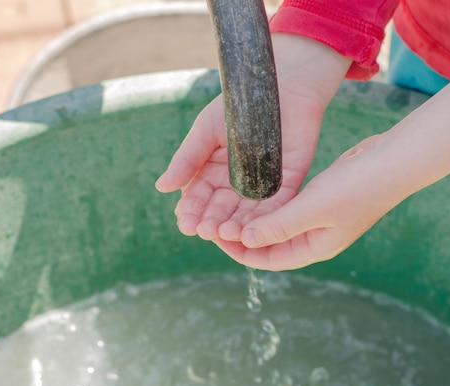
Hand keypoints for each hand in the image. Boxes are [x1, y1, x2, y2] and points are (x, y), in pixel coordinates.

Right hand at [155, 34, 351, 241]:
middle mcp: (237, 183)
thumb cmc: (238, 105)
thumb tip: (161, 187)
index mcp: (213, 172)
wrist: (281, 86)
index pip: (199, 198)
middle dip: (213, 223)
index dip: (192, 212)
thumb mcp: (206, 130)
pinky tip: (256, 228)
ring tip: (227, 234)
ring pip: (248, 213)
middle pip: (222, 210)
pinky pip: (277, 205)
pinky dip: (267, 218)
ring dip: (237, 226)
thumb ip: (187, 159)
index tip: (186, 224)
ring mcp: (262, 185)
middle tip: (206, 233)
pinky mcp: (288, 183)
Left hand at [213, 134, 405, 270]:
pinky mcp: (322, 200)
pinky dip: (268, 205)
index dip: (240, 252)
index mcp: (315, 247)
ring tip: (228, 208)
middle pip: (270, 245)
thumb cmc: (358, 187)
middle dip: (243, 236)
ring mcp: (320, 219)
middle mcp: (316, 237)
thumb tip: (245, 241)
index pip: (269, 260)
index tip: (216, 237)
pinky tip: (252, 192)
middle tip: (216, 222)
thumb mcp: (314, 208)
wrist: (393, 162)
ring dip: (254, 220)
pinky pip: (287, 208)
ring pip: (277, 225)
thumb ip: (280, 225)